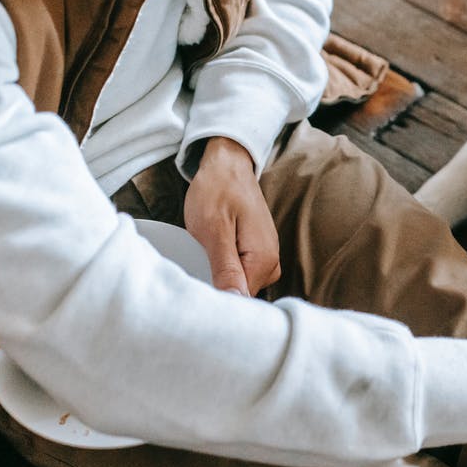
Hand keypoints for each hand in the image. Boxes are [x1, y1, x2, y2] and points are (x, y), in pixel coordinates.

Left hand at [184, 137, 279, 295]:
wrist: (227, 165)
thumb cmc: (217, 191)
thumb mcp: (213, 230)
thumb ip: (226, 268)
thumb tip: (235, 300)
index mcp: (263, 260)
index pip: (242, 301)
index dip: (217, 300)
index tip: (195, 293)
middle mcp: (271, 263)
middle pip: (242, 296)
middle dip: (218, 288)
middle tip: (195, 267)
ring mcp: (266, 258)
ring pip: (240, 285)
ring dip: (219, 277)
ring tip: (203, 255)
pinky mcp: (258, 253)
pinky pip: (241, 273)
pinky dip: (224, 268)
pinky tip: (211, 254)